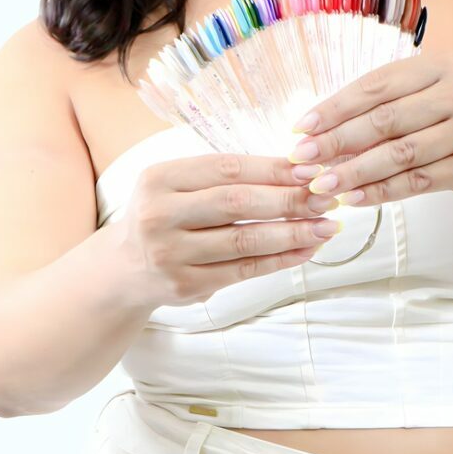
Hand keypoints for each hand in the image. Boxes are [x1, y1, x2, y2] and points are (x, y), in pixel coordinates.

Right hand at [119, 153, 343, 306]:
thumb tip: (298, 171)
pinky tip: (306, 250)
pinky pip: (243, 271)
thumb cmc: (166, 216)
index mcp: (159, 178)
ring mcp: (170, 254)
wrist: (125, 268)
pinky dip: (280, 260)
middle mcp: (159, 215)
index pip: (226, 168)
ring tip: (326, 226)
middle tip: (327, 198)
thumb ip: (227, 178)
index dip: (272, 168)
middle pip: (237, 203)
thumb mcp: (179, 186)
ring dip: (292, 233)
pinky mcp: (186, 285)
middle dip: (288, 200)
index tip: (311, 169)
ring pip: (244, 241)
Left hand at [286, 52, 452, 203]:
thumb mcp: (427, 89)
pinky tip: (354, 198)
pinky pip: (418, 182)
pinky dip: (382, 192)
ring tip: (321, 185)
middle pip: (385, 121)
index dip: (335, 108)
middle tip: (303, 160)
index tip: (301, 128)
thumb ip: (384, 103)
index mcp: (438, 66)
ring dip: (355, 173)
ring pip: (400, 156)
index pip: (376, 86)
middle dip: (338, 142)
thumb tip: (321, 130)